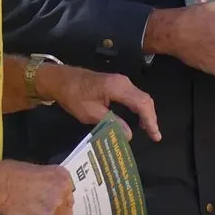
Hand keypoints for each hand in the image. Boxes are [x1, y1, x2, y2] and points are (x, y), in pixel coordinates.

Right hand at [0, 161, 72, 214]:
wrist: (0, 184)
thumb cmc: (12, 173)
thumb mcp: (38, 171)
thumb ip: (49, 183)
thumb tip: (47, 194)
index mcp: (62, 177)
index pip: (67, 195)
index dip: (61, 203)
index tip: (56, 209)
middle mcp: (63, 192)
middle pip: (65, 211)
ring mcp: (55, 207)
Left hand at [37, 64, 160, 141]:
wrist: (60, 79)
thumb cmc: (73, 95)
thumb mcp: (89, 113)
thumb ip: (111, 123)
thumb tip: (129, 135)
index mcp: (117, 87)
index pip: (141, 104)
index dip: (150, 120)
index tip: (154, 135)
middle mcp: (123, 82)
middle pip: (145, 100)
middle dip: (151, 118)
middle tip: (154, 136)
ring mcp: (121, 81)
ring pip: (141, 97)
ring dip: (146, 113)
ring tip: (149, 130)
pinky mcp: (117, 84)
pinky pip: (134, 96)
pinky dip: (139, 108)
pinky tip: (139, 120)